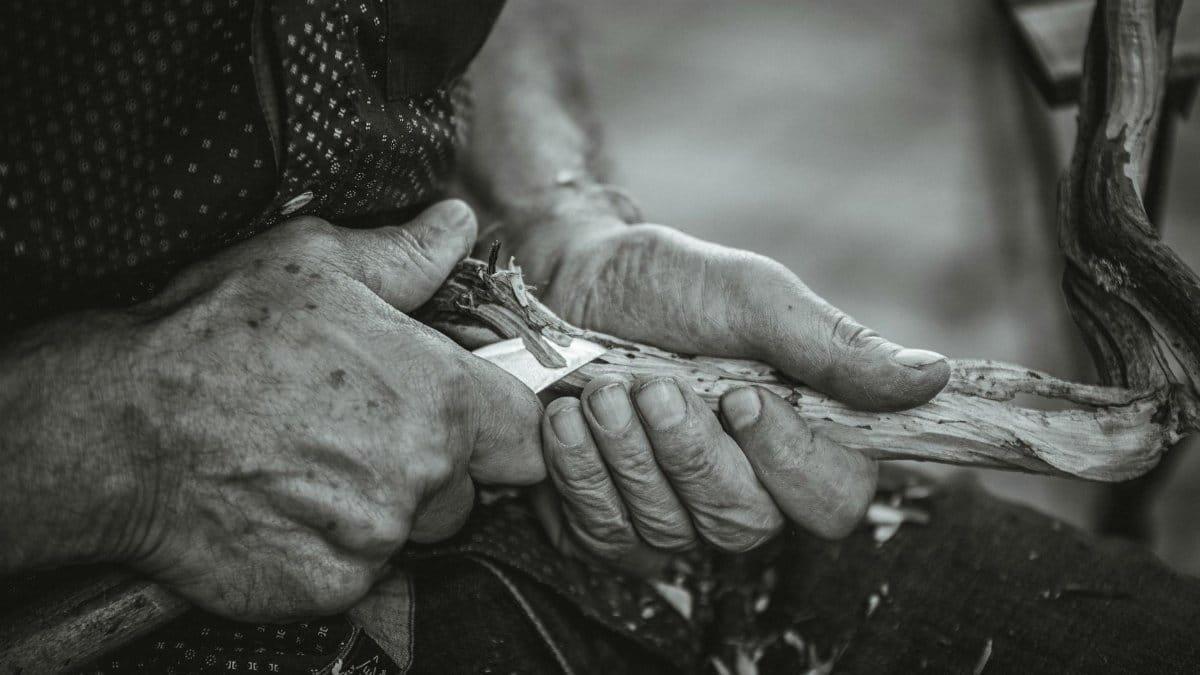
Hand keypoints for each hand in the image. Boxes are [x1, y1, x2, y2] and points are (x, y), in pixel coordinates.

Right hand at [109, 200, 541, 619]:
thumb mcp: (315, 263)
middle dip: (434, 467)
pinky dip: (331, 549)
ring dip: (382, 509)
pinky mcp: (329, 588)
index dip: (505, 426)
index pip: (528, 434)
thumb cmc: (215, 334)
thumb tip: (456, 225)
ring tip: (311, 462)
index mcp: (441, 396)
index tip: (474, 420)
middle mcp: (423, 474)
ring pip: (413, 532)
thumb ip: (406, 255)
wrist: (117, 427)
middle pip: (469, 488)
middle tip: (362, 431)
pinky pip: (358, 572)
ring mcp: (376, 539)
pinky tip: (284, 504)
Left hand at [528, 213, 948, 571]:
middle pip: (744, 525)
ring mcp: (673, 513)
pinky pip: (603, 535)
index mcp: (797, 437)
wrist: (572, 279)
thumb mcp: (753, 297)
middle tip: (653, 386)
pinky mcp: (607, 523)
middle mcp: (743, 488)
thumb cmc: (671, 286)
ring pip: (669, 531)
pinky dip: (580, 475)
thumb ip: (833, 345)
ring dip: (627, 454)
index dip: (789, 462)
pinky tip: (565, 421)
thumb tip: (934, 378)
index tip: (743, 397)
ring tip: (599, 392)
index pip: (832, 500)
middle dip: (690, 454)